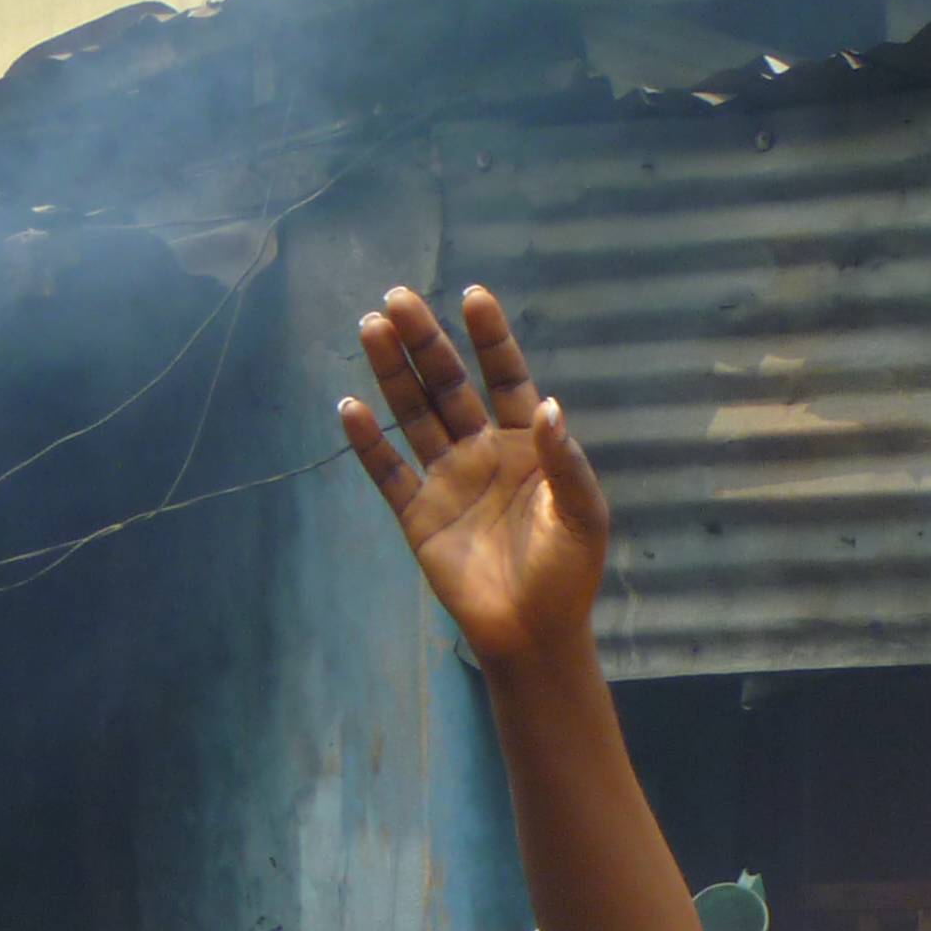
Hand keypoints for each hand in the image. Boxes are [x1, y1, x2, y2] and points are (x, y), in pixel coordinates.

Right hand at [341, 285, 610, 670]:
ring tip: (371, 328)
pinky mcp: (418, 514)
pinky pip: (388, 472)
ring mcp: (447, 479)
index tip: (473, 297)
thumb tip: (548, 405)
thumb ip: (564, 461)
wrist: (533, 633)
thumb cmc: (567, 573)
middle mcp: (482, 450)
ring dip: (392, 373)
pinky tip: (350, 407)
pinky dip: (368, 443)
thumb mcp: (581, 515)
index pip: (505, 378)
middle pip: (448, 385)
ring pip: (414, 415)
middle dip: (425, 342)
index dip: (490, 339)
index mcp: (525, 444)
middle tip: (398, 298)